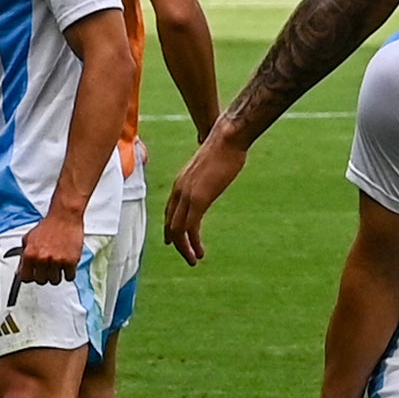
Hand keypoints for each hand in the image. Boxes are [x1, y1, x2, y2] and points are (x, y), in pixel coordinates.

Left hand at [16, 207, 85, 283]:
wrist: (64, 217)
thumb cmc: (48, 226)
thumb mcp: (28, 239)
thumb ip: (23, 255)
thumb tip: (20, 270)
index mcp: (30, 254)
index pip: (26, 278)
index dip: (30, 277)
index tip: (33, 275)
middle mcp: (42, 259)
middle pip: (41, 281)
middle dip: (43, 276)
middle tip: (46, 269)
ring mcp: (57, 261)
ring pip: (54, 281)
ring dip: (56, 275)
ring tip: (57, 266)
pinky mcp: (70, 261)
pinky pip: (69, 277)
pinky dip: (68, 273)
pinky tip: (66, 266)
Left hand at [162, 130, 245, 266]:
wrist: (227, 138)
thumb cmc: (225, 147)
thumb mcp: (211, 165)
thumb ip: (208, 176)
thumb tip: (214, 176)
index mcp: (181, 182)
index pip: (171, 211)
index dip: (171, 228)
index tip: (173, 241)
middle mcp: (179, 190)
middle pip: (171, 222)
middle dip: (177, 242)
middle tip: (187, 256)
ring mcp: (187, 195)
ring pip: (178, 229)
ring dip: (185, 248)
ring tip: (194, 260)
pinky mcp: (198, 199)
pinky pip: (190, 228)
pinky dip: (192, 243)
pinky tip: (199, 252)